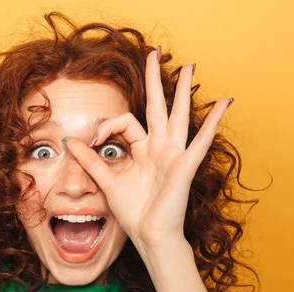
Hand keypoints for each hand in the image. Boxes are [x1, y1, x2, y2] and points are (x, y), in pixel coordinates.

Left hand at [62, 48, 232, 249]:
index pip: (125, 123)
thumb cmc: (134, 212)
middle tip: (155, 54)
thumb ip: (90, 160)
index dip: (105, 127)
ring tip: (189, 67)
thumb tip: (70, 141)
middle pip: (157, 107)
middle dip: (155, 81)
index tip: (90, 141)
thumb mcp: (106, 181)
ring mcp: (173, 155)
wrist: (150, 237)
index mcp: (142, 150)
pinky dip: (212, 122)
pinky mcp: (184, 166)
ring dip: (183, 91)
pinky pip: (200, 141)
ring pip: (178, 116)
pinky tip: (223, 103)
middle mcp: (159, 148)